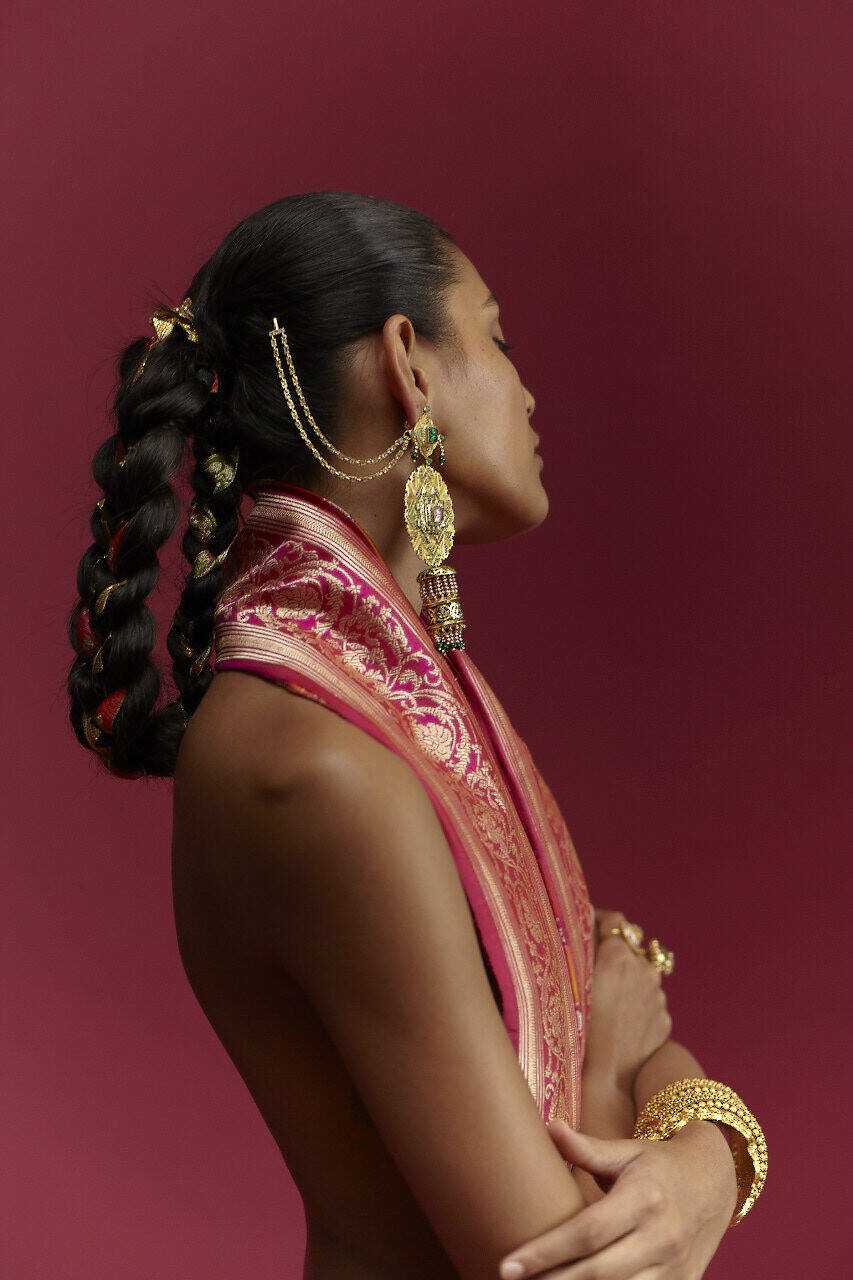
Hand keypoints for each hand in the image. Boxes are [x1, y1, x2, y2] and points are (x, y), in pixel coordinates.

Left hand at [497, 1119, 737, 1279]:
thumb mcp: (626, 1151)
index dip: (546, 1252)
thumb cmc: (658, 1165)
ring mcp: (674, 1268)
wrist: (713, 1182)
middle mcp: (661, 1237)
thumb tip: (549, 1127)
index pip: (586, 1232)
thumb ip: (586, 1147)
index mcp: (643, 1199)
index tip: (509, 1264)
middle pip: (598, 1273)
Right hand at [584, 909, 671, 1091]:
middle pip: (632, 947)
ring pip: (643, 975)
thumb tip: (588, 917)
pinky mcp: (665, 1020)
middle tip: (598, 967)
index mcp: (619, 956)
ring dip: (630, 979)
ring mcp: (658, 996)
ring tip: (609, 1001)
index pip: (616, 920)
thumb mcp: (575, 981)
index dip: (603, 921)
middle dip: (617, 952)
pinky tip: (622, 1021)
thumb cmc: (581, 1028)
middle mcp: (644, 970)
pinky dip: (639, 1004)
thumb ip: (584, 946)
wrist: (608, 1077)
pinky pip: (651, 1002)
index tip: (593, 926)